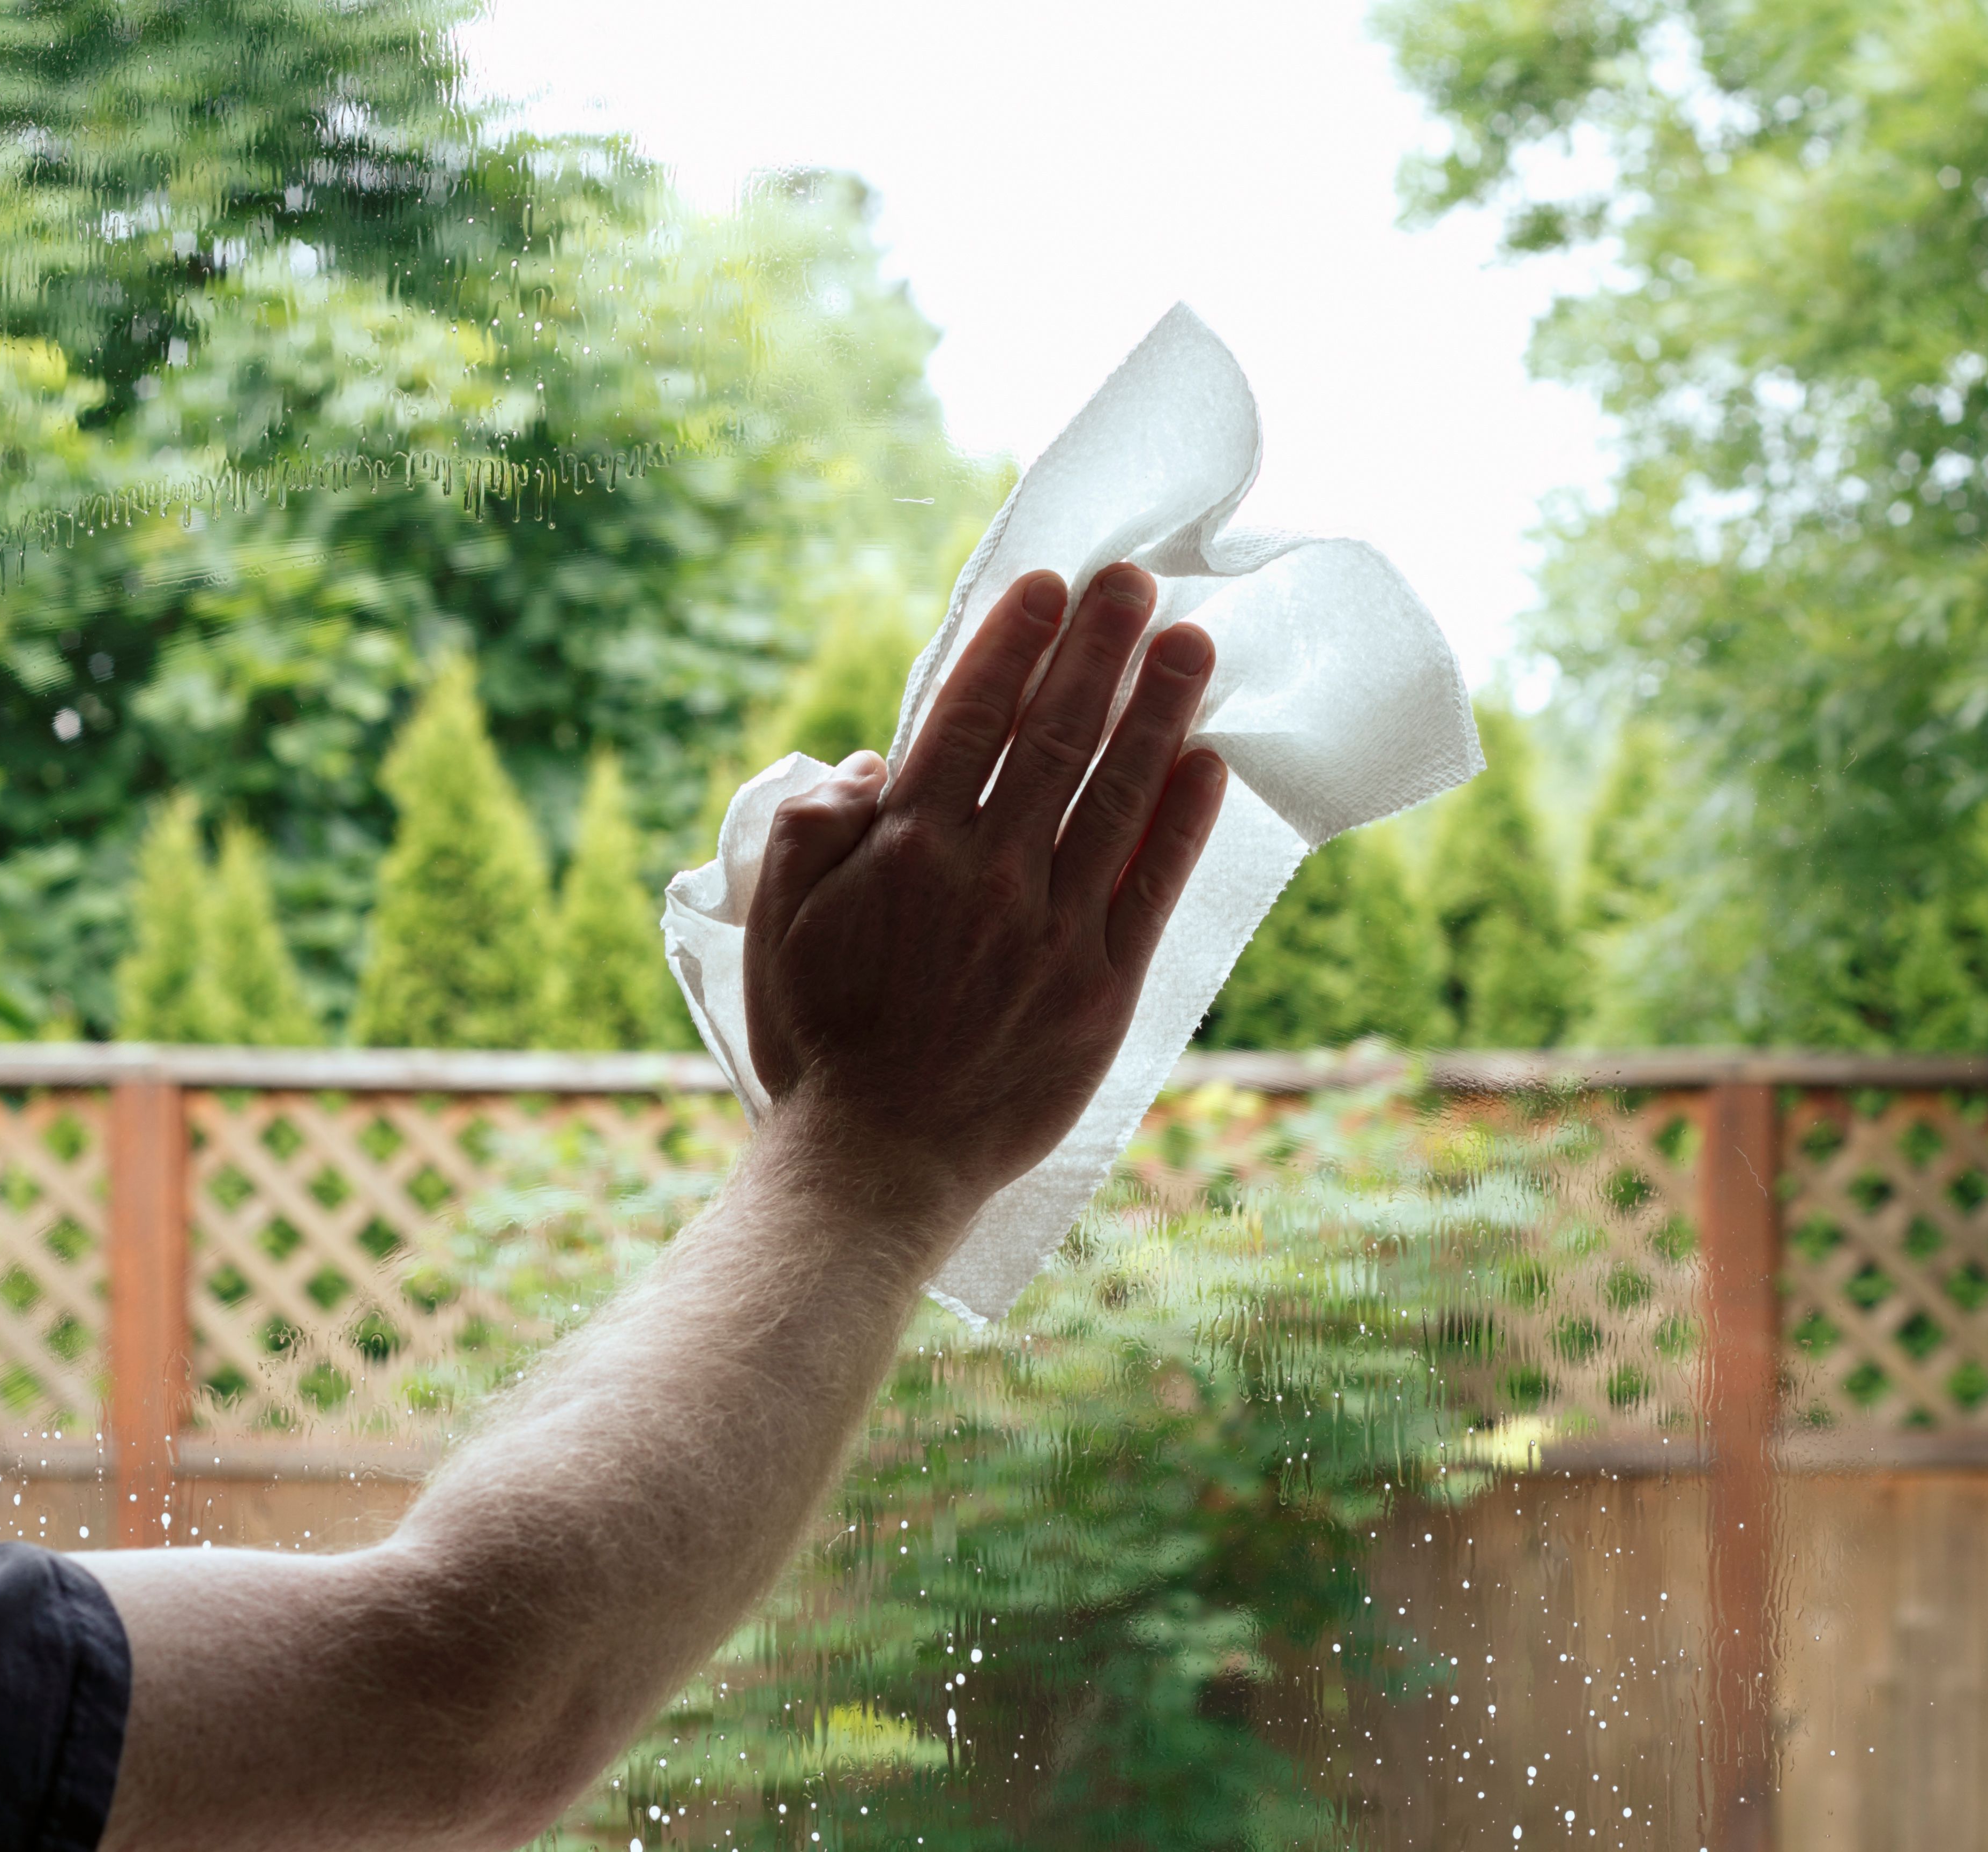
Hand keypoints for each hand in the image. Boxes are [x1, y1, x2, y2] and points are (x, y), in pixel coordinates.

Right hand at [742, 563, 1226, 1231]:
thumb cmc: (819, 1040)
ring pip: (1119, 796)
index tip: (1053, 586)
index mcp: (907, 849)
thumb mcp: (777, 921)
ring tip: (1192, 643)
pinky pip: (1156, 888)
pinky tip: (1210, 762)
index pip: (973, 718)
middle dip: (1100, 649)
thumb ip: (816, 827)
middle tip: (1137, 582)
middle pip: (1056, 737)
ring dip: (1159, 711)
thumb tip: (878, 759)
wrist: (876, 1163)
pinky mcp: (1104, 989)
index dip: (1017, 644)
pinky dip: (1186, 821)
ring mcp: (1054, 931)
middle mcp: (989, 875)